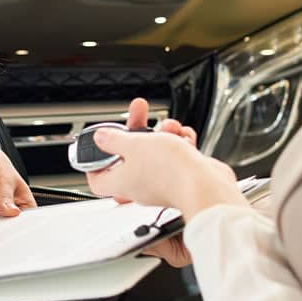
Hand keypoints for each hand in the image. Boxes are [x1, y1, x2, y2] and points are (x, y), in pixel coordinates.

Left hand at [87, 98, 243, 217]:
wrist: (206, 186)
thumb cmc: (169, 171)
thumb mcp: (133, 145)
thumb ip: (114, 140)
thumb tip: (99, 138)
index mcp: (121, 181)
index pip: (97, 179)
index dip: (95, 162)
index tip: (98, 146)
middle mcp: (140, 185)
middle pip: (129, 156)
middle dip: (136, 131)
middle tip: (139, 114)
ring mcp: (161, 183)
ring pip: (155, 153)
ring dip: (162, 134)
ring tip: (169, 127)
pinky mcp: (181, 179)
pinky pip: (176, 157)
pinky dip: (180, 143)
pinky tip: (184, 137)